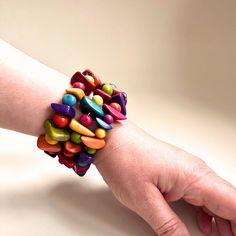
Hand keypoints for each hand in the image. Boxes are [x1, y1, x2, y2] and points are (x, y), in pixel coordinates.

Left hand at [95, 120, 235, 235]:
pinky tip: (205, 224)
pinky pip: (201, 193)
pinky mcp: (178, 171)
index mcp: (194, 176)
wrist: (113, 140)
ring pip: (217, 198)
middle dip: (234, 225)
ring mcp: (187, 170)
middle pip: (230, 202)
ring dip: (224, 220)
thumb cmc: (125, 160)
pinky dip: (208, 211)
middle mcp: (196, 171)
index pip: (235, 204)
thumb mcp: (145, 200)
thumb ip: (169, 226)